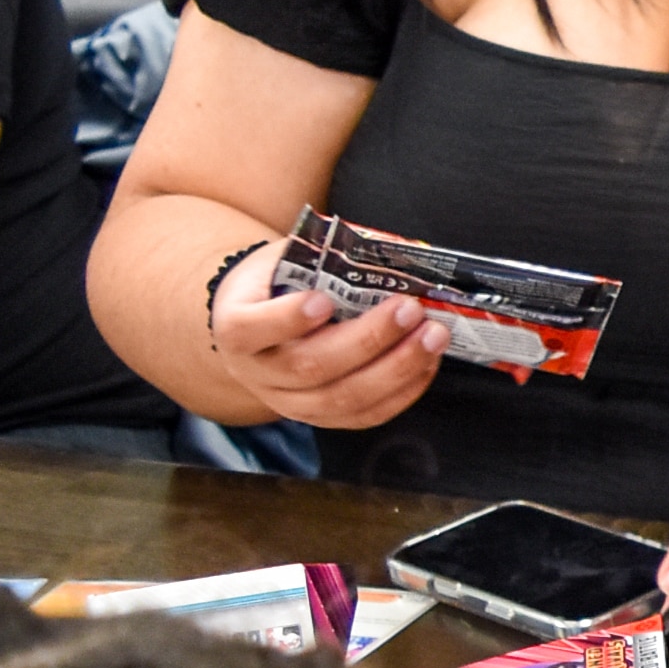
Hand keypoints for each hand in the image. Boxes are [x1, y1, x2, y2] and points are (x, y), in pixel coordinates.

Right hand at [201, 238, 443, 429]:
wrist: (259, 325)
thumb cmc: (276, 286)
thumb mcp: (284, 260)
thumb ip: (321, 255)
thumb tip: (387, 249)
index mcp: (235, 327)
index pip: (250, 329)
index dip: (287, 319)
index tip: (323, 300)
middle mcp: (257, 372)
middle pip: (311, 366)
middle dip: (370, 339)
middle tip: (411, 310)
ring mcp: (288, 402)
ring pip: (343, 399)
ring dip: (397, 368)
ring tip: (433, 336)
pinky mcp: (320, 418)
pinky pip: (365, 416)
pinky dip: (403, 391)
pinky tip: (427, 362)